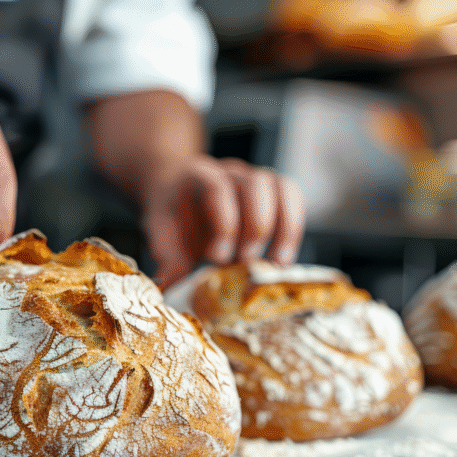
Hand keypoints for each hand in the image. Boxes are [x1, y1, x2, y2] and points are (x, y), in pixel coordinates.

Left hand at [143, 156, 305, 287]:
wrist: (182, 194)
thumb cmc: (175, 214)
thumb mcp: (162, 232)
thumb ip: (168, 257)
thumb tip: (170, 286)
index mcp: (198, 174)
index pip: (218, 187)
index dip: (223, 222)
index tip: (217, 257)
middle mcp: (230, 171)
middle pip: (255, 185)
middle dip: (255, 227)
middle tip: (246, 262)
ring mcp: (255, 177)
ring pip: (282, 188)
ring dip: (283, 228)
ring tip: (275, 264)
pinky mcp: (274, 189)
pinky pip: (294, 199)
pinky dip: (294, 228)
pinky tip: (284, 258)